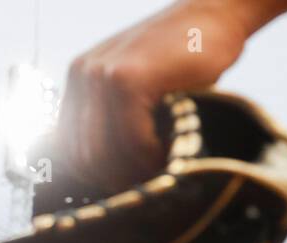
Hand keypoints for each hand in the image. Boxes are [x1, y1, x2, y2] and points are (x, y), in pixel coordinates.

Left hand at [58, 0, 254, 190]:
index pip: (69, 150)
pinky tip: (169, 150)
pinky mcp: (128, 78)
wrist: (217, 13)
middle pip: (83, 158)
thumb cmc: (184, 59)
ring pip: (103, 154)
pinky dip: (151, 156)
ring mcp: (102, 75)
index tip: (129, 183)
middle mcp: (83, 74)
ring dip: (135, 171)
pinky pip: (131, 140)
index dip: (99, 177)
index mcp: (79, 79)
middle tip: (148, 181)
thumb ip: (117, 122)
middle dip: (117, 180)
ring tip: (161, 167)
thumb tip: (111, 176)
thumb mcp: (140, 90)